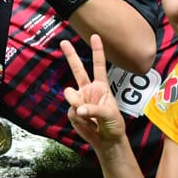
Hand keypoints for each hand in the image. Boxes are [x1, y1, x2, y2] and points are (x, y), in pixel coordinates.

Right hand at [62, 34, 126, 153]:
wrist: (107, 141)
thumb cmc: (113, 124)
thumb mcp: (109, 115)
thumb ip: (94, 109)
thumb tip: (78, 109)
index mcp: (101, 87)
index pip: (99, 66)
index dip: (97, 51)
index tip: (95, 36)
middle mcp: (88, 90)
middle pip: (77, 70)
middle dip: (70, 55)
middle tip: (63, 42)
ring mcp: (79, 100)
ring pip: (70, 94)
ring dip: (77, 102)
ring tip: (88, 116)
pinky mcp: (72, 112)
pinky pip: (71, 111)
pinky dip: (79, 119)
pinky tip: (88, 123)